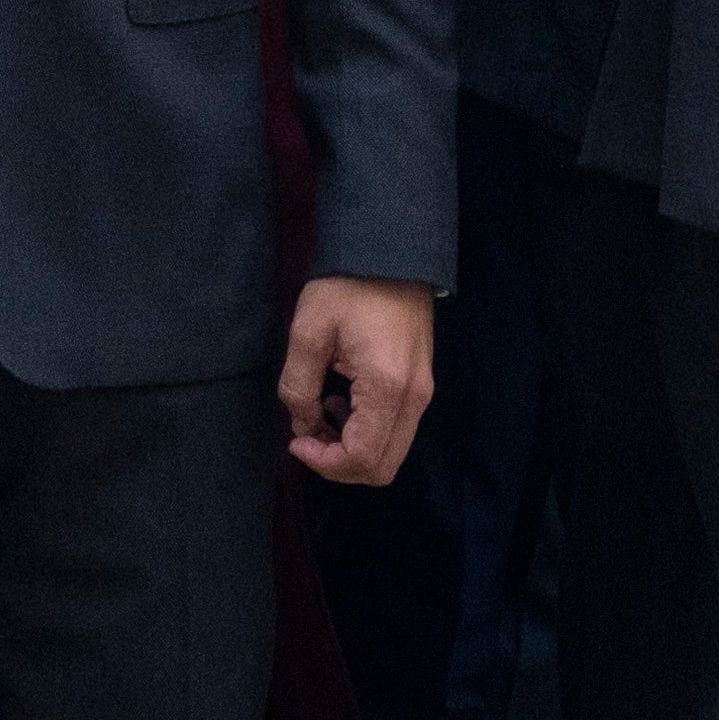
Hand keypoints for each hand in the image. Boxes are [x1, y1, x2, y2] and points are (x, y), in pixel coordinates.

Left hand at [278, 275, 436, 488]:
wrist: (390, 251)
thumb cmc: (348, 286)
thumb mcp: (309, 331)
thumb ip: (298, 386)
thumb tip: (301, 424)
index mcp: (387, 387)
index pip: (362, 458)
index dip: (324, 462)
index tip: (296, 440)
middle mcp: (414, 399)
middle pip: (382, 467)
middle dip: (339, 464)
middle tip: (307, 435)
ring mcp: (422, 393)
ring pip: (391, 452)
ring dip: (352, 448)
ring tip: (321, 410)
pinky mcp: (420, 385)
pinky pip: (396, 430)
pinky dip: (367, 432)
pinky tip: (341, 399)